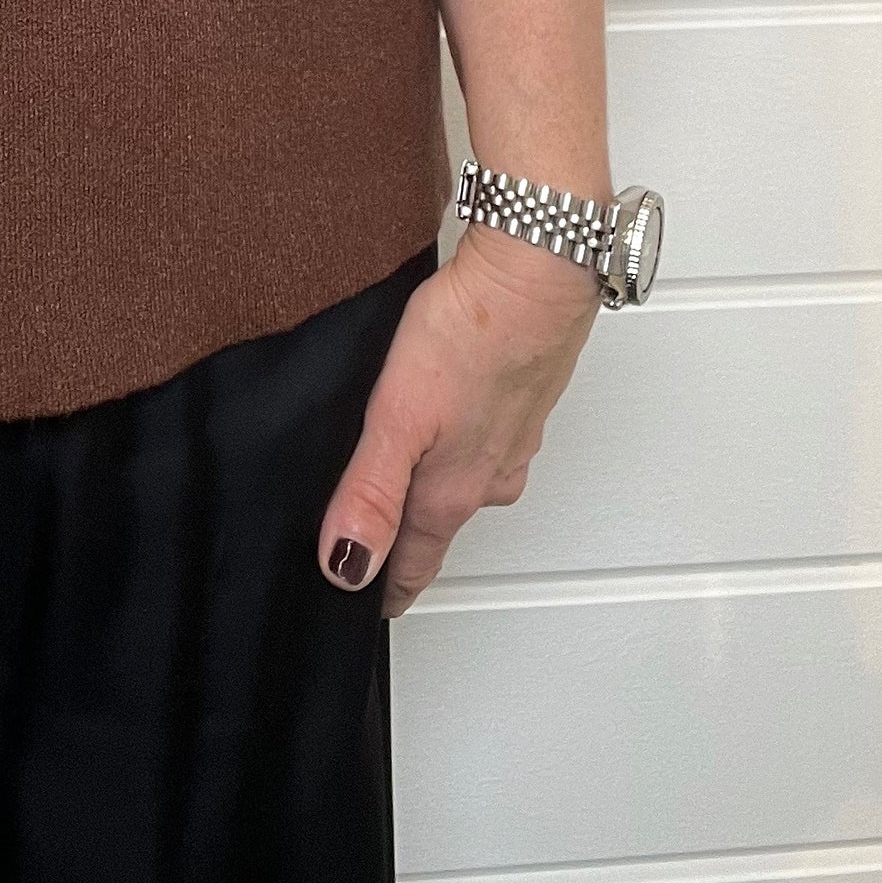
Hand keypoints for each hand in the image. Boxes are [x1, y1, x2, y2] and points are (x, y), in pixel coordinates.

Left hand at [317, 225, 600, 616]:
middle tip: (373, 555)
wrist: (534, 272)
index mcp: (452, 489)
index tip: (364, 610)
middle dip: (407, 544)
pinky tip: (445, 420)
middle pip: (439, 525)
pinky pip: (485, 440)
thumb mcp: (399, 418)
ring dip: (436, 493)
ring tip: (402, 492)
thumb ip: (371, 492)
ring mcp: (511, 437)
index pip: (415, 562)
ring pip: (467, 482)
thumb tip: (346, 567)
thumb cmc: (469, 335)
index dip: (384, 587)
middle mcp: (488, 473)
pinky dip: (461, 446)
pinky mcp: (521, 397)